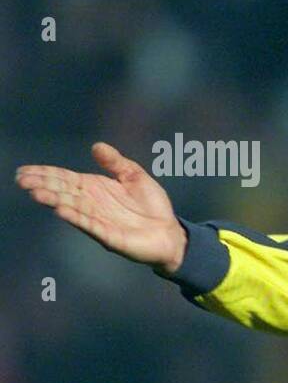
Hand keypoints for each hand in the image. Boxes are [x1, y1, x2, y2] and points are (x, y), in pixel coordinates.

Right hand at [15, 142, 188, 273]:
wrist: (170, 232)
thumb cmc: (152, 206)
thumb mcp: (135, 177)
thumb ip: (116, 162)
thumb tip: (96, 146)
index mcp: (95, 188)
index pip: (66, 179)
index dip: (46, 174)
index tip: (25, 171)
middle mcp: (93, 204)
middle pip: (64, 192)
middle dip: (43, 185)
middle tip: (22, 180)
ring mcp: (99, 220)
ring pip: (72, 208)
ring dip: (54, 201)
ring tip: (36, 193)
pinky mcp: (110, 236)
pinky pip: (90, 225)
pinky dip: (76, 218)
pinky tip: (61, 211)